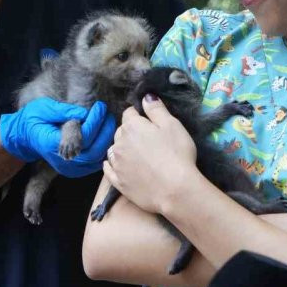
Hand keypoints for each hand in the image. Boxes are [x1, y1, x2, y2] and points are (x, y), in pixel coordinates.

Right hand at [0, 99, 116, 177]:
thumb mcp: (43, 108)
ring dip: (106, 140)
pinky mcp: (74, 170)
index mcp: (53, 145)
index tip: (100, 106)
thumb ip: (62, 111)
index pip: (82, 137)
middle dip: (105, 131)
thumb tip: (84, 113)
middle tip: (108, 114)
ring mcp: (69, 168)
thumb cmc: (33, 119)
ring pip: (96, 159)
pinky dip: (102, 149)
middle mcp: (62, 160)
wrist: (25, 137)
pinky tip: (104, 135)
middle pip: (93, 151)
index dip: (94, 121)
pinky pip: (94, 163)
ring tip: (108, 122)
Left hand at [103, 94, 200, 214]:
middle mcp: (119, 143)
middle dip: (130, 132)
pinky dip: (111, 165)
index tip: (149, 122)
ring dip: (121, 148)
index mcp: (131, 126)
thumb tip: (145, 96)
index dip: (139, 116)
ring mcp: (116, 163)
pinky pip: (108, 169)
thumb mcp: (172, 125)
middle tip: (146, 140)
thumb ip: (156, 109)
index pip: (129, 113)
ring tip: (135, 154)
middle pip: (121, 131)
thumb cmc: (177, 154)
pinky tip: (115, 165)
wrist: (175, 190)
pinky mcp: (118, 182)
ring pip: (114, 149)